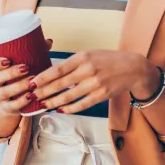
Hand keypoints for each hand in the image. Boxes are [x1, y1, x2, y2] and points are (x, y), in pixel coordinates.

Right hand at [0, 32, 52, 115]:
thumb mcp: (21, 63)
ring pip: (3, 93)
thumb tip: (48, 41)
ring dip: (18, 87)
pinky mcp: (6, 108)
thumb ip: (31, 52)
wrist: (13, 97)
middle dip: (10, 73)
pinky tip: (31, 96)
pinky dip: (22, 101)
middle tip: (26, 68)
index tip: (8, 60)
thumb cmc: (18, 75)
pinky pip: (11, 106)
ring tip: (32, 81)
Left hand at [33, 50, 155, 114]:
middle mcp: (88, 69)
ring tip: (44, 104)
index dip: (43, 77)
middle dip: (44, 91)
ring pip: (69, 96)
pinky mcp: (101, 95)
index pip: (58, 69)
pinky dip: (70, 108)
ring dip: (54, 101)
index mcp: (83, 57)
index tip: (31, 82)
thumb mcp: (90, 54)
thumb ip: (73, 63)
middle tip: (32, 96)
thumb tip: (53, 74)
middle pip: (60, 83)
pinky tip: (61, 109)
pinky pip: (82, 104)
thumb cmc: (109, 60)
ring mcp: (95, 83)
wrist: (133, 68)